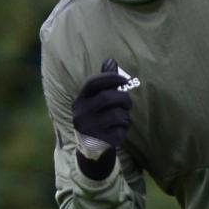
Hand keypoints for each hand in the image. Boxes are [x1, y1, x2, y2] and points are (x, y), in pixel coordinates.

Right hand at [71, 58, 131, 179]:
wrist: (92, 147)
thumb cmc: (98, 117)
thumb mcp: (98, 99)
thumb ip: (105, 82)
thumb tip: (111, 60)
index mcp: (80, 100)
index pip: (92, 82)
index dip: (110, 78)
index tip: (124, 80)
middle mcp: (80, 113)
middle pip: (108, 98)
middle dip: (124, 99)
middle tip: (129, 103)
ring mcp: (88, 129)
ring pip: (118, 116)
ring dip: (126, 117)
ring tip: (122, 119)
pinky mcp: (97, 142)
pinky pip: (120, 132)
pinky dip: (124, 130)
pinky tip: (118, 131)